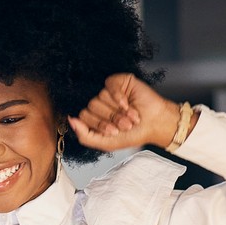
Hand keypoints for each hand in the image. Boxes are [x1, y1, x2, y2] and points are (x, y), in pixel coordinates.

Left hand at [68, 74, 185, 151]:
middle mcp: (100, 104)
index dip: (99, 125)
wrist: (155, 125)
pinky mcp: (119, 82)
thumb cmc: (133, 134)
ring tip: (131, 116)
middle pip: (91, 106)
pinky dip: (118, 97)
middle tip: (125, 124)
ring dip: (118, 111)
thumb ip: (85, 136)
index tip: (114, 131)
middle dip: (110, 119)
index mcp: (95, 117)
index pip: (84, 116)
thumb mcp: (106, 142)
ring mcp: (108, 92)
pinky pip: (109, 85)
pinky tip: (127, 104)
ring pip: (100, 96)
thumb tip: (70, 120)